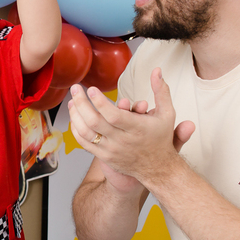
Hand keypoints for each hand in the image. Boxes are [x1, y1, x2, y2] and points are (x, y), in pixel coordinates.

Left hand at [68, 68, 194, 189]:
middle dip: (82, 103)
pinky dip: (76, 130)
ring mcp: (111, 150)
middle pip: (95, 122)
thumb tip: (157, 71)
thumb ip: (161, 91)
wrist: (158, 168)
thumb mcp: (167, 114)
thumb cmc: (161, 138)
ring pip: (86, 133)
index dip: (100, 102)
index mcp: (136, 128)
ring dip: (75, 115)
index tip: (92, 89)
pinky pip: (84, 144)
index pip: (114, 116)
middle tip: (76, 89)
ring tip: (72, 101)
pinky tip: (75, 117)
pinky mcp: (104, 156)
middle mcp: (122, 140)